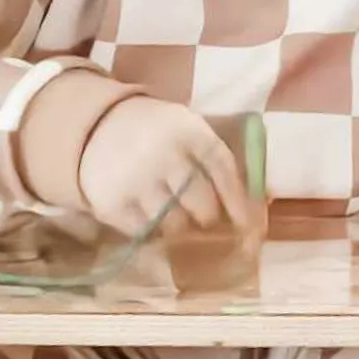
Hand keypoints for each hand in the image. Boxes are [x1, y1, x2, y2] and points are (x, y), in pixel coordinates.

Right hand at [78, 98, 250, 238]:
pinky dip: (150, 230)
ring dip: (178, 225)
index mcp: (188, 131)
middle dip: (206, 216)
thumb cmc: (156, 134)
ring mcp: (136, 181)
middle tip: (202, 217)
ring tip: (171, 213)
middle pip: (201, 204)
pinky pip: (143, 233)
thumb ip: (216, 160)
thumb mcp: (187, 130)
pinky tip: (148, 214)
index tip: (246, 224)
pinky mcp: (112, 203)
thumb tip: (261, 203)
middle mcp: (163, 155)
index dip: (238, 201)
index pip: (223, 171)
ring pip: (174, 224)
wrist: (97, 126)